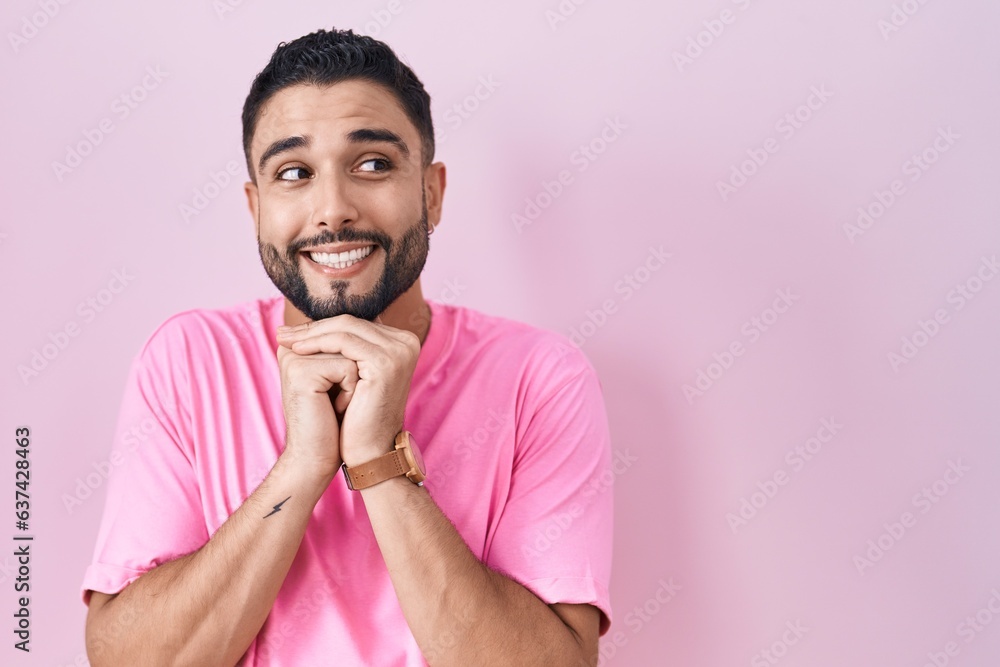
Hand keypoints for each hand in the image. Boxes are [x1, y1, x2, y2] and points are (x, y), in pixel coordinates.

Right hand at [275, 344, 359, 480]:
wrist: (317, 457)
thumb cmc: (335, 420)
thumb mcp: (344, 378)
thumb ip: (351, 346)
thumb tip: (379, 317)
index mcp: (298, 346)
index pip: (344, 332)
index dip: (359, 360)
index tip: (350, 390)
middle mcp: (291, 347)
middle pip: (348, 337)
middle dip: (358, 369)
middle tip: (343, 399)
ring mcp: (294, 357)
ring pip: (350, 351)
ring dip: (356, 381)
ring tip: (340, 404)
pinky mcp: (301, 371)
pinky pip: (347, 368)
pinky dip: (351, 392)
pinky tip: (334, 410)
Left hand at [276, 314, 420, 466]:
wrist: (370, 451)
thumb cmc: (358, 417)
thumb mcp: (354, 375)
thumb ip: (347, 347)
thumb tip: (315, 324)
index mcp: (403, 342)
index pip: (356, 324)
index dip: (322, 327)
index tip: (292, 333)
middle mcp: (407, 342)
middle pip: (350, 322)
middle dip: (312, 328)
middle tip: (281, 334)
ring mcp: (399, 351)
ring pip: (345, 328)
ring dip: (310, 334)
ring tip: (284, 342)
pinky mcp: (386, 362)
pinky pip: (344, 342)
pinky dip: (317, 343)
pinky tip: (297, 351)